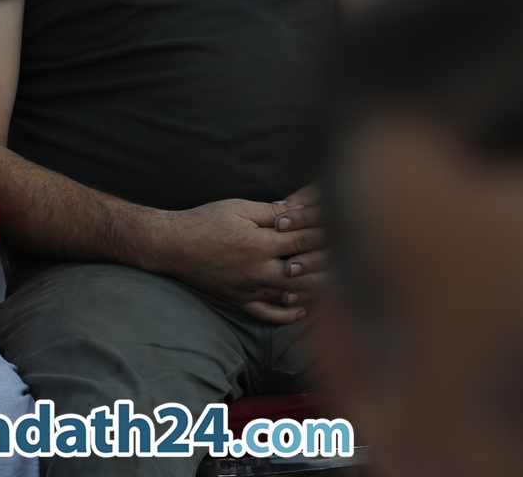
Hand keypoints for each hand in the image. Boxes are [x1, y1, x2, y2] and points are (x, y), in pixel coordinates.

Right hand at [151, 188, 327, 324]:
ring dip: (317, 289)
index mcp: (258, 243)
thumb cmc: (203, 221)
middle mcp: (257, 270)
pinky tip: (304, 309)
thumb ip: (271, 211)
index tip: (344, 225)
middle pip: (305, 269)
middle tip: (351, 253)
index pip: (302, 238)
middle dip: (329, 260)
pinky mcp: (239, 300)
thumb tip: (299, 210)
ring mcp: (249, 288)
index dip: (325, 231)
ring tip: (339, 282)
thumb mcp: (237, 208)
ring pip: (292, 294)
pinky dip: (288, 314)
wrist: (171, 245)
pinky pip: (267, 313)